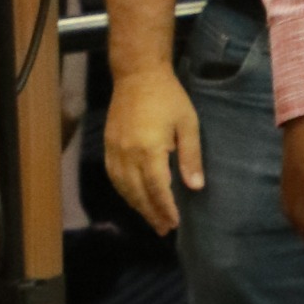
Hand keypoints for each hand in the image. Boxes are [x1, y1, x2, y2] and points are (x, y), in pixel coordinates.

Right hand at [103, 62, 203, 234]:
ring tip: (151, 219)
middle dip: (151, 213)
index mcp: (149, 150)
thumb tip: (195, 187)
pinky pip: (113, 176)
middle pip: (138, 193)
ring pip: (123, 187)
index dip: (165, 208)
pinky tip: (133, 198)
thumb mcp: (188, 124)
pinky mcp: (108, 145)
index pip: (156, 189)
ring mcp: (115, 150)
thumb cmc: (168, 97)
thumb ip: (190, 157)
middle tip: (164, 229)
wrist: (138, 74)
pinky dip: (123, 191)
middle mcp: (128, 154)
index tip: (174, 223)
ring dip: (136, 206)